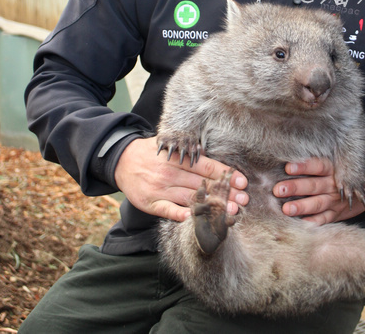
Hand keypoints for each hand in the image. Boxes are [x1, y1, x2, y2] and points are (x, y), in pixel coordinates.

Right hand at [114, 136, 248, 221]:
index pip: (206, 166)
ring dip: (212, 207)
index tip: (242, 182)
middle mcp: (170, 173)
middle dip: (225, 193)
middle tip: (244, 200)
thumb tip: (215, 160)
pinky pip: (168, 210)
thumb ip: (189, 152)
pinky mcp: (150, 202)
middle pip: (203, 184)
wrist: (121, 160)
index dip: (225, 174)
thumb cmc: (151, 152)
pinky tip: (196, 219)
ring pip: (190, 198)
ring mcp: (160, 189)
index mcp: (177, 157)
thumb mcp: (169, 144)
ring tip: (230, 213)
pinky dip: (181, 215)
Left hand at [273, 157, 364, 224]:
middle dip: (295, 188)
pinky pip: (324, 220)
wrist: (360, 188)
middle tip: (278, 190)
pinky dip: (313, 223)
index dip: (303, 167)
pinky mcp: (335, 214)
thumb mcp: (330, 161)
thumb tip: (284, 155)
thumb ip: (313, 160)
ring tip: (286, 209)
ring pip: (317, 204)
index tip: (287, 167)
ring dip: (301, 207)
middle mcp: (333, 184)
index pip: (317, 166)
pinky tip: (300, 225)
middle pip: (314, 185)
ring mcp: (335, 201)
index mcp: (332, 168)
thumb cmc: (335, 170)